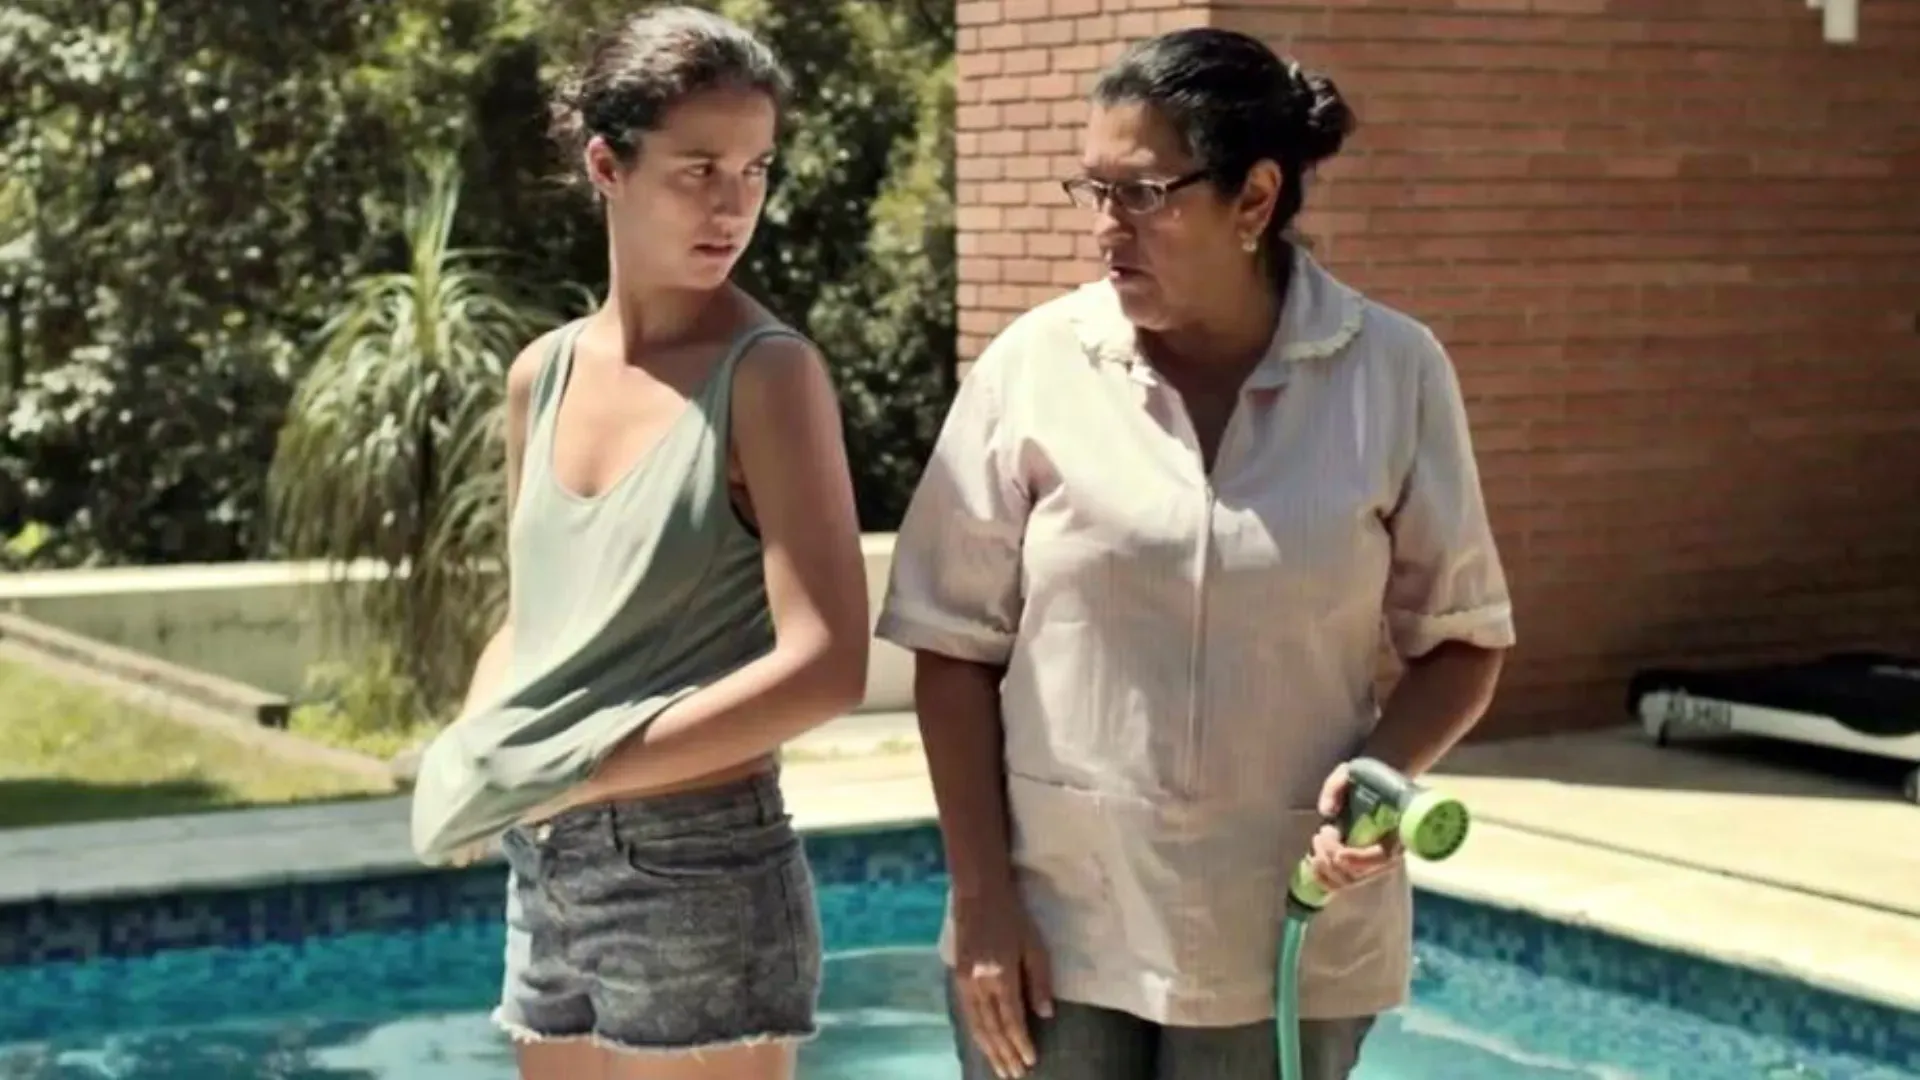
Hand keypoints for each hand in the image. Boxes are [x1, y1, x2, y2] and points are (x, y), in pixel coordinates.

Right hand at [951, 886, 1053, 1078]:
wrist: (977, 892)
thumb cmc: (1013, 916)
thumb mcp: (1034, 945)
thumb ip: (1040, 981)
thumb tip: (1045, 1015)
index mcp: (1000, 975)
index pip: (1011, 1019)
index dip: (1021, 1043)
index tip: (1030, 1061)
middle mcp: (979, 983)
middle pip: (992, 1028)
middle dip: (1004, 1054)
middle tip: (1015, 1076)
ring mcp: (964, 981)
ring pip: (976, 1025)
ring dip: (989, 1049)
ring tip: (1000, 1068)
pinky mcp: (957, 977)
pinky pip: (967, 1013)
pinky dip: (976, 1033)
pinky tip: (983, 1043)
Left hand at [1308, 762, 1402, 893]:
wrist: (1373, 788)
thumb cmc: (1364, 780)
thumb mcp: (1351, 772)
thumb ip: (1337, 785)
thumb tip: (1328, 812)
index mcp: (1396, 832)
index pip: (1381, 858)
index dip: (1359, 860)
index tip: (1339, 852)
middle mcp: (1387, 854)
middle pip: (1358, 875)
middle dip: (1333, 856)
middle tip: (1323, 832)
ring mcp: (1372, 865)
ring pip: (1346, 882)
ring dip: (1325, 865)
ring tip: (1318, 839)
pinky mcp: (1357, 870)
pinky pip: (1339, 886)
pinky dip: (1321, 877)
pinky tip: (1313, 857)